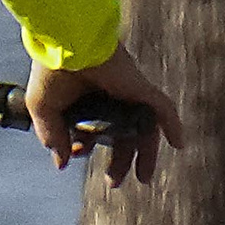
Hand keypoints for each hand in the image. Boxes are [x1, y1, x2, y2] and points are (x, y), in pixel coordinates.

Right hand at [25, 47, 184, 186]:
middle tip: (112, 182)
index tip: (77, 153)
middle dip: (118, 160)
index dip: (86, 146)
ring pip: (143, 128)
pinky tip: (180, 144)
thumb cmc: (51, 71)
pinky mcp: (141, 88)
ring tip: (144, 178)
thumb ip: (52, 137)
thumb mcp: (44, 109)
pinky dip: (173, 125)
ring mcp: (128, 94)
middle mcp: (110, 99)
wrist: (67, 43)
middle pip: (121, 135)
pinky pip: (163, 108)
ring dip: (146, 154)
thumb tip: (61, 163)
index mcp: (86, 101)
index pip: (93, 131)